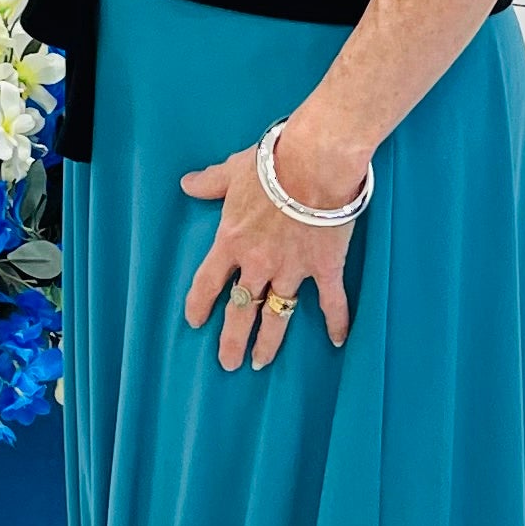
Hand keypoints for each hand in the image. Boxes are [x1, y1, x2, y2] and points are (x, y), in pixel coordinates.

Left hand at [181, 121, 363, 367]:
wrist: (315, 162)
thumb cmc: (273, 162)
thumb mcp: (234, 170)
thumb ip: (211, 182)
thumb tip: (186, 183)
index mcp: (231, 241)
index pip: (209, 281)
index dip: (199, 304)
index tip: (195, 322)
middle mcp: (258, 264)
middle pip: (241, 311)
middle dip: (232, 340)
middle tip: (228, 363)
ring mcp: (292, 270)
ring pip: (277, 316)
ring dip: (268, 342)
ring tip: (261, 362)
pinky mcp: (325, 268)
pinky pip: (331, 302)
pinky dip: (337, 322)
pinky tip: (337, 341)